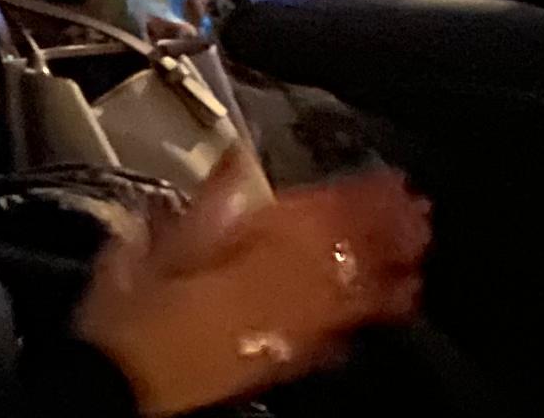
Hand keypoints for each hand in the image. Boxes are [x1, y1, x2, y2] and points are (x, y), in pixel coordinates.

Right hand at [73, 156, 426, 417]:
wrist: (127, 382)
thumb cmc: (132, 314)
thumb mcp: (156, 242)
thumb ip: (204, 206)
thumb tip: (236, 161)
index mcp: (250, 260)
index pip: (320, 221)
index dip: (355, 199)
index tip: (386, 178)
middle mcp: (284, 295)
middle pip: (344, 257)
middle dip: (382, 232)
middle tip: (416, 206)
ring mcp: (290, 331)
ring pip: (349, 295)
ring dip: (385, 272)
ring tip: (414, 254)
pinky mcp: (285, 358)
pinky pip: (340, 331)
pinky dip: (366, 313)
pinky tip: (385, 305)